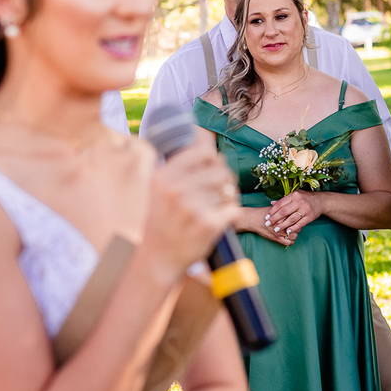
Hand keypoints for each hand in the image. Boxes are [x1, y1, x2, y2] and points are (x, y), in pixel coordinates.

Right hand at [146, 133, 238, 277]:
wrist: (157, 258)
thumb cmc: (160, 221)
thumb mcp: (157, 189)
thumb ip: (176, 165)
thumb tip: (200, 133)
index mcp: (164, 176)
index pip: (204, 153)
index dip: (214, 161)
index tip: (211, 170)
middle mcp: (177, 189)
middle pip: (221, 170)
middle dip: (224, 181)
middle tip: (218, 193)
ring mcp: (193, 207)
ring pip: (228, 190)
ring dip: (228, 199)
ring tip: (216, 208)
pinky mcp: (208, 224)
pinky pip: (233, 209)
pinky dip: (230, 215)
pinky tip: (218, 222)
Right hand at [236, 206, 293, 245]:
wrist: (252, 220)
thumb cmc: (261, 213)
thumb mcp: (273, 208)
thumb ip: (282, 208)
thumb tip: (289, 206)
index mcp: (283, 216)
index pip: (296, 219)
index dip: (297, 219)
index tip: (296, 219)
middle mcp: (282, 224)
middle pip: (297, 227)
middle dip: (297, 227)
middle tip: (294, 226)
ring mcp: (279, 232)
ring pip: (294, 236)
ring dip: (294, 234)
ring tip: (291, 232)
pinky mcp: (276, 238)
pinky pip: (288, 243)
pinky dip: (290, 242)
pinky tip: (289, 238)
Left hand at [264, 190, 323, 239]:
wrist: (320, 201)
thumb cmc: (304, 198)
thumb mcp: (294, 196)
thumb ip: (284, 200)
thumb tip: (271, 203)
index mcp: (293, 195)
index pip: (280, 204)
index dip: (272, 211)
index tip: (266, 217)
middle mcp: (299, 202)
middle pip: (284, 211)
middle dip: (275, 218)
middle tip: (268, 224)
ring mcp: (305, 209)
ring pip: (292, 218)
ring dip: (283, 225)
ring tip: (276, 229)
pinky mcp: (310, 217)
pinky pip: (300, 223)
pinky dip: (294, 228)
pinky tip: (288, 231)